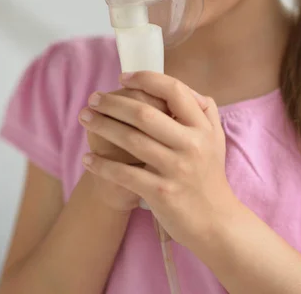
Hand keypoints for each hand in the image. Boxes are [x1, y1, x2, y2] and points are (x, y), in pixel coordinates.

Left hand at [79, 72, 235, 248]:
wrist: (216, 222)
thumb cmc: (210, 175)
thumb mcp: (216, 138)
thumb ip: (204, 110)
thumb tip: (180, 88)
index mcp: (202, 127)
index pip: (173, 90)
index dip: (146, 79)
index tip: (124, 77)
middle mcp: (191, 144)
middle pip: (145, 113)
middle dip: (113, 103)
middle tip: (94, 98)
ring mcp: (176, 169)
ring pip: (131, 140)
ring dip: (103, 126)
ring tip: (85, 118)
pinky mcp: (161, 192)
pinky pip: (125, 174)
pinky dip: (103, 165)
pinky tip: (88, 158)